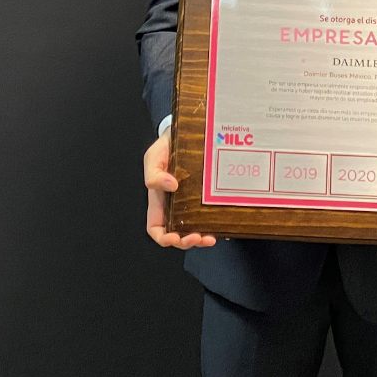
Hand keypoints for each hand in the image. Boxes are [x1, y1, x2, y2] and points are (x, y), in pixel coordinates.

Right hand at [143, 130, 215, 249]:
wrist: (183, 134)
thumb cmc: (164, 148)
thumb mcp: (153, 158)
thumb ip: (154, 174)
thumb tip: (171, 186)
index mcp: (159, 202)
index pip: (156, 228)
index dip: (163, 238)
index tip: (173, 237)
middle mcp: (175, 207)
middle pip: (178, 234)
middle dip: (187, 241)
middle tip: (198, 237)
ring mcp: (191, 204)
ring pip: (195, 229)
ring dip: (202, 238)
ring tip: (211, 237)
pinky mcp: (206, 198)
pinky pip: (210, 216)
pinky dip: (216, 225)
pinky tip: (223, 225)